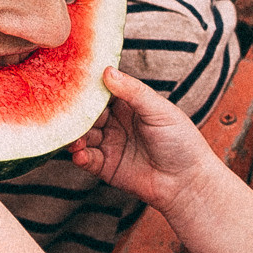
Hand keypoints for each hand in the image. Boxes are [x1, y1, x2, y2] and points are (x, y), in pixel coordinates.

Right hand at [70, 66, 221, 214]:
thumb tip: (107, 71)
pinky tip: (79, 153)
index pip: (102, 92)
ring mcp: (110, 145)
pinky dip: (80, 156)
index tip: (71, 79)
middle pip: (88, 114)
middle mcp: (116, 123)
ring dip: (75, 136)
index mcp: (129, 105)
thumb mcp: (158, 110)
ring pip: (84, 136)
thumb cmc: (180, 141)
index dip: (88, 87)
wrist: (188, 181)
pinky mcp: (106, 167)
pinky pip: (87, 160)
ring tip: (72, 137)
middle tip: (64, 111)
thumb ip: (132, 91)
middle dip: (76, 113)